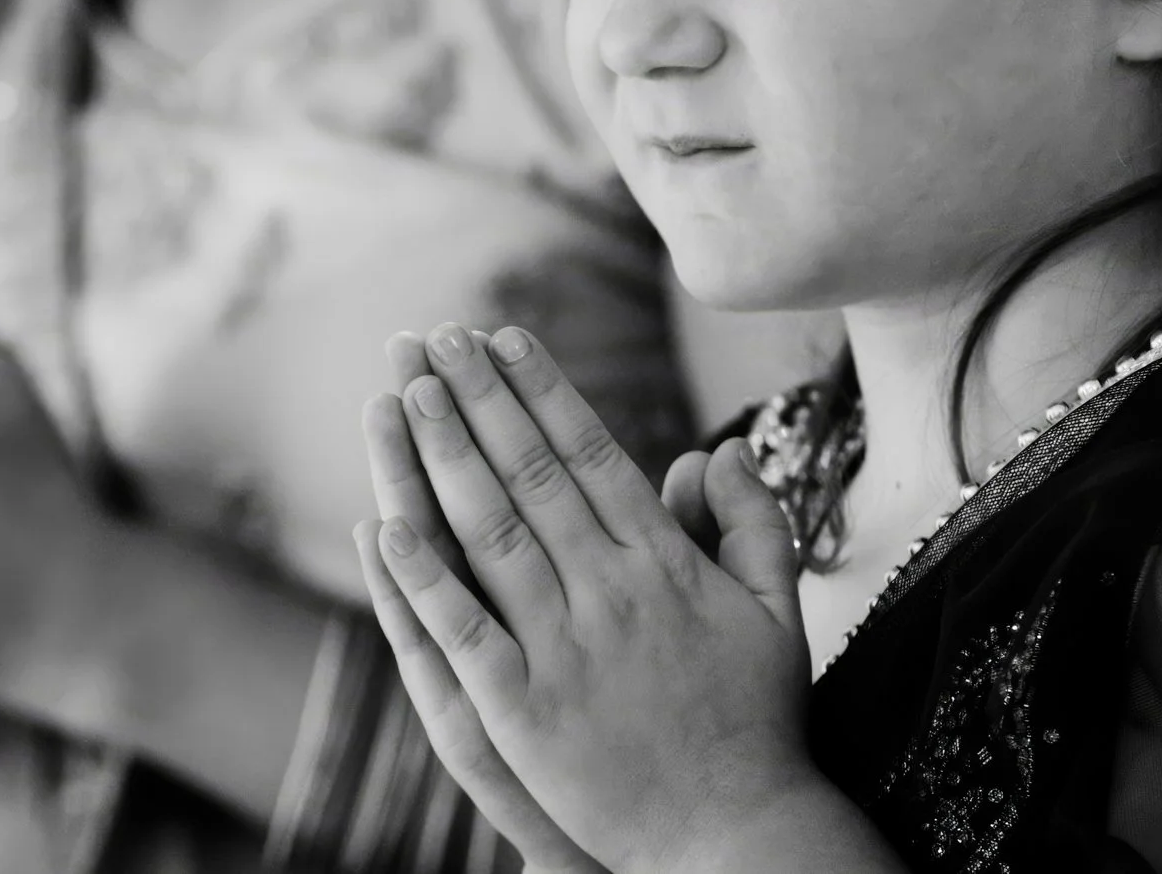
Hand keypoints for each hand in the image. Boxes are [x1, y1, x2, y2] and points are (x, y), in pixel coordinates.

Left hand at [358, 321, 839, 873]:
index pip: (592, 453)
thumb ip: (751, 527)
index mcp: (665, 565)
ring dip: (444, 458)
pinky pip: (462, 631)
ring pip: (490, 534)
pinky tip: (384, 525)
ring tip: (404, 394)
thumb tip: (718, 451)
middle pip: (532, 474)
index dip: (542, 390)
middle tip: (436, 338)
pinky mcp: (523, 712)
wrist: (737, 838)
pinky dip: (423, 576)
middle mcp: (611, 595)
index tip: (503, 337)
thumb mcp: (776, 616)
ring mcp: (564, 651)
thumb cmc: (757, 724)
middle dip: (479, 399)